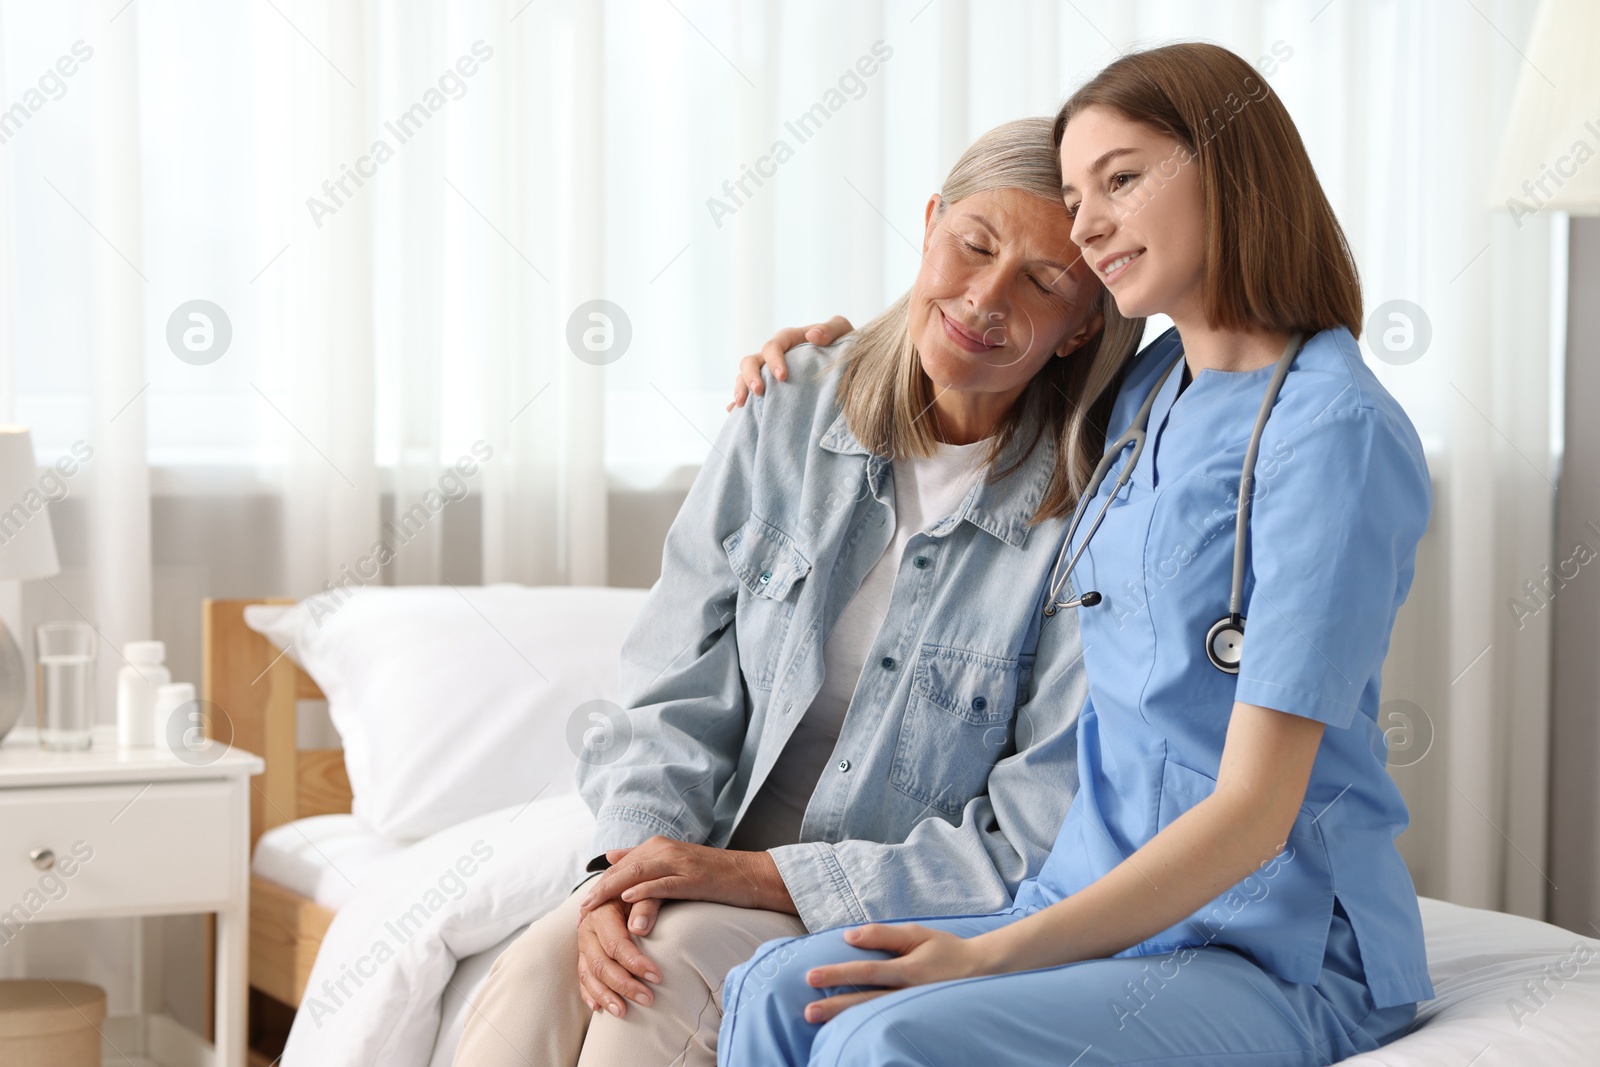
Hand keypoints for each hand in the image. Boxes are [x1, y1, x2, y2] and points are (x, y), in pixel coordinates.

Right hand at [576, 898, 660, 1017]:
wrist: (625, 884)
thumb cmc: (641, 888)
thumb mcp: (646, 889)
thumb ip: (645, 904)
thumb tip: (639, 929)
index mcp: (600, 911)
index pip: (615, 943)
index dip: (635, 962)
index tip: (657, 976)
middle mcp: (587, 928)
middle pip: (601, 963)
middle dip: (624, 985)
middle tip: (648, 999)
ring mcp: (582, 943)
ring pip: (589, 974)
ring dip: (605, 995)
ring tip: (623, 1012)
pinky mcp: (583, 954)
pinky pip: (582, 977)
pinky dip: (589, 993)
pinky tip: (598, 1008)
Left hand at [578, 837, 795, 918]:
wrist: (751, 875)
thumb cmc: (713, 876)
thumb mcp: (674, 863)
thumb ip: (643, 860)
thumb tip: (610, 856)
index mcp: (659, 846)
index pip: (620, 865)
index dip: (600, 884)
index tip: (583, 905)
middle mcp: (665, 849)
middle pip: (623, 868)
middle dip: (599, 889)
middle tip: (581, 911)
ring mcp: (679, 862)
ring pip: (637, 873)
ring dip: (611, 891)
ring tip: (593, 907)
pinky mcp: (693, 877)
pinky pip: (663, 883)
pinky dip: (643, 890)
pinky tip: (627, 898)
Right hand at [727, 316, 854, 409]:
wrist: (851, 368)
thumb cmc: (846, 347)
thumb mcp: (844, 333)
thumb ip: (831, 328)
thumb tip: (812, 335)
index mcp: (791, 340)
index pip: (774, 345)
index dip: (774, 359)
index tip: (782, 376)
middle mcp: (776, 356)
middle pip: (751, 360)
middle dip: (751, 376)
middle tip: (759, 392)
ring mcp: (769, 373)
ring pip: (744, 376)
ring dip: (740, 388)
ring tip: (741, 404)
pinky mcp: (770, 390)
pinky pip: (749, 395)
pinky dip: (737, 402)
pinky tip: (733, 413)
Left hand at [800, 923, 991, 1023]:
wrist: (982, 972)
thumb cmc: (946, 950)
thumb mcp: (917, 934)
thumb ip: (882, 935)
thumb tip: (849, 936)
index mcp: (910, 970)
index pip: (867, 972)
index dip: (839, 974)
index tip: (812, 976)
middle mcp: (910, 994)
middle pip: (866, 1002)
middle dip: (836, 1008)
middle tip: (807, 1011)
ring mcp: (914, 1010)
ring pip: (875, 1018)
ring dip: (846, 1021)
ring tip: (820, 1024)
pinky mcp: (917, 1020)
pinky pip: (887, 1024)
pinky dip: (866, 1027)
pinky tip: (847, 1030)